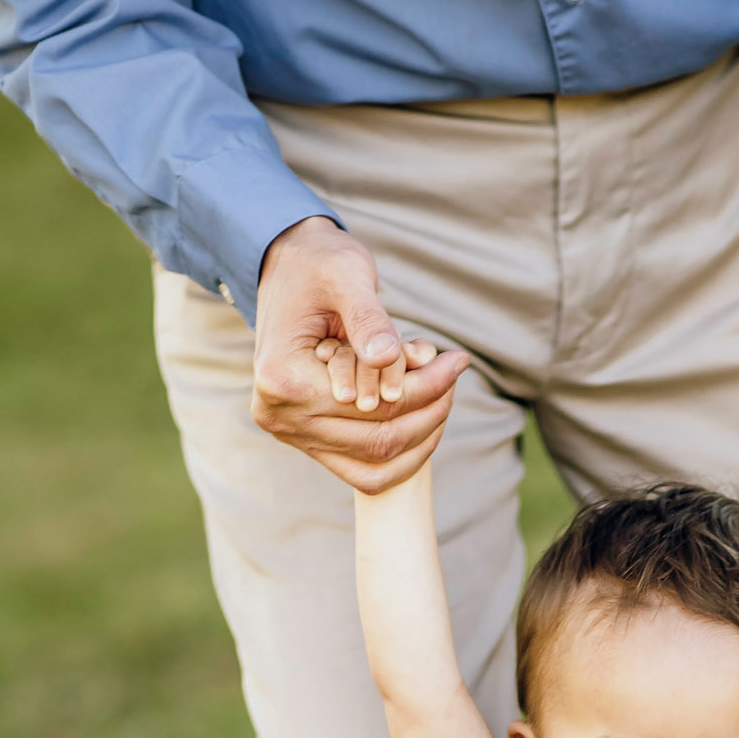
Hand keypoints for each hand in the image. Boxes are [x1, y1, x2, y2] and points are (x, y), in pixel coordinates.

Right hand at [251, 216, 468, 492]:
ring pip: (376, 462)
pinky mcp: (307, 441)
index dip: (423, 386)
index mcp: (282, 379)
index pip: (371, 404)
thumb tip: (389, 358)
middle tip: (455, 373)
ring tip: (445, 394)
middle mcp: (281, 417)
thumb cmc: (317, 265)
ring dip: (421, 436)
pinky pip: (363, 472)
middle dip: (427, 410)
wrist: (285, 270)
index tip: (457, 360)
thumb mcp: (344, 275)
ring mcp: (292, 434)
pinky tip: (427, 422)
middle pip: (376, 438)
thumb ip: (367, 318)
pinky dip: (401, 456)